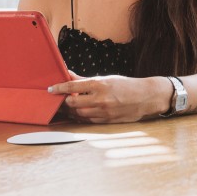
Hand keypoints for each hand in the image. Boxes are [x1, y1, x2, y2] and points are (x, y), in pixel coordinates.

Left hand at [49, 72, 163, 123]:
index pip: (73, 86)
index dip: (59, 88)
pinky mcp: (107, 121)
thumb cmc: (125, 85)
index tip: (51, 89)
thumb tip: (69, 74)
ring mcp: (104, 111)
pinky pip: (88, 120)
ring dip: (71, 111)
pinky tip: (77, 113)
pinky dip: (80, 117)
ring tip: (66, 106)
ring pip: (79, 114)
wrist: (145, 97)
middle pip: (73, 103)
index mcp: (99, 84)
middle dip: (64, 102)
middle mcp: (100, 99)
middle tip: (58, 99)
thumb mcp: (105, 78)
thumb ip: (85, 79)